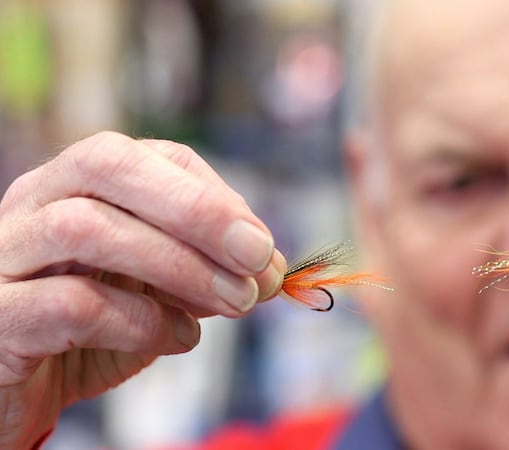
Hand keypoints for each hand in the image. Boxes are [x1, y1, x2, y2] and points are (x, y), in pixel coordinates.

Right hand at [0, 131, 285, 447]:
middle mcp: (30, 205)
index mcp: (73, 187)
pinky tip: (180, 338)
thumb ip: (209, 274)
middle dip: (196, 209)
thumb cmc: (89, 334)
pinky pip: (68, 305)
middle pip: (105, 164)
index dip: (210, 194)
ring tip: (235, 303)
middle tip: (256, 257)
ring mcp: (3, 257)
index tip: (259, 244)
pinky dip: (141, 321)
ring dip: (178, 265)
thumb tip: (273, 270)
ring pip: (83, 227)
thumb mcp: (158, 296)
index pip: (143, 155)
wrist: (18, 394)